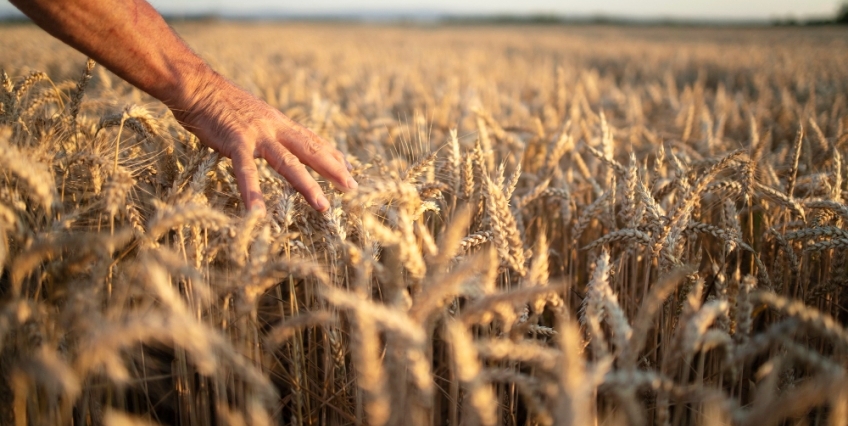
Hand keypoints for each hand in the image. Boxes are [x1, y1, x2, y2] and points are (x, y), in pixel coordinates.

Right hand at [173, 72, 356, 213]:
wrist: (197, 86)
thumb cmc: (221, 102)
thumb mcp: (254, 115)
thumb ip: (270, 129)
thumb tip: (282, 140)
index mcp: (279, 122)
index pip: (312, 140)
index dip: (331, 154)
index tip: (348, 169)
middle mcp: (274, 128)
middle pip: (310, 150)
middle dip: (333, 169)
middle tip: (352, 188)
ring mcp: (257, 135)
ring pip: (288, 162)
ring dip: (306, 185)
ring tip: (322, 206)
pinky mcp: (235, 142)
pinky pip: (246, 171)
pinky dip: (252, 192)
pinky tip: (258, 213)